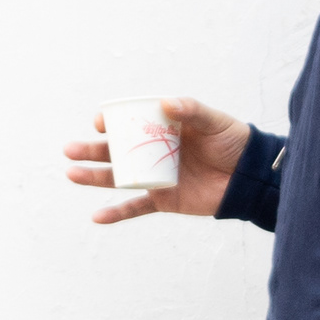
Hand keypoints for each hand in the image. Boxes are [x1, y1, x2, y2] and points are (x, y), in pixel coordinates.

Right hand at [64, 97, 249, 222]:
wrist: (249, 178)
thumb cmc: (234, 144)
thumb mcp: (214, 122)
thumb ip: (191, 111)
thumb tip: (165, 103)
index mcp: (163, 130)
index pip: (130, 124)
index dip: (112, 123)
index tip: (100, 123)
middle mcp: (154, 152)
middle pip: (116, 151)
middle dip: (91, 151)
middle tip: (69, 149)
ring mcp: (156, 177)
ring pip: (118, 178)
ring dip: (94, 177)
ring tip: (71, 174)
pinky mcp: (163, 200)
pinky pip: (136, 207)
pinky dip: (117, 214)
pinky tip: (96, 217)